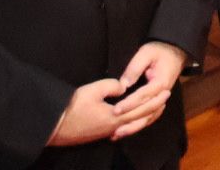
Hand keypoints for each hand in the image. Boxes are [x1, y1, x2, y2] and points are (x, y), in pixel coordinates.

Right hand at [47, 78, 166, 146]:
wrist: (53, 127)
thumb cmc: (72, 108)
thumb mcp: (93, 90)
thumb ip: (112, 86)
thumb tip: (123, 86)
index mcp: (115, 117)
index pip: (141, 108)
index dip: (155, 100)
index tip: (166, 91)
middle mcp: (114, 127)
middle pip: (139, 118)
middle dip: (154, 108)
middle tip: (166, 98)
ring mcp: (106, 132)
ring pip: (131, 125)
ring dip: (144, 116)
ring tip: (152, 108)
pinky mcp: (98, 134)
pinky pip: (122, 128)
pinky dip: (132, 122)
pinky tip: (131, 121)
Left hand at [108, 42, 186, 139]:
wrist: (175, 51)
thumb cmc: (159, 50)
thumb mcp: (146, 52)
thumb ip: (134, 67)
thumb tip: (123, 84)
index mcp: (161, 82)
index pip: (144, 95)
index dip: (129, 103)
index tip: (116, 110)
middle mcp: (163, 93)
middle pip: (147, 112)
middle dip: (130, 120)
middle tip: (114, 128)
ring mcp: (161, 99)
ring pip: (149, 118)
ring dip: (134, 127)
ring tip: (117, 135)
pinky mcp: (158, 101)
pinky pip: (150, 116)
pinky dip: (140, 125)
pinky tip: (127, 130)